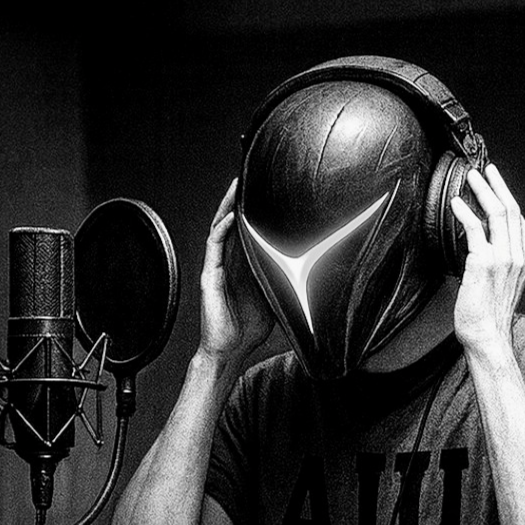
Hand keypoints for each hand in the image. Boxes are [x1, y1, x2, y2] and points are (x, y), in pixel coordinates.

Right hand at [198, 178, 273, 363]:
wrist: (231, 350)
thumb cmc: (250, 328)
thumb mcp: (276, 298)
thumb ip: (285, 280)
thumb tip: (315, 269)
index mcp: (245, 264)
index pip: (251, 229)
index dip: (258, 210)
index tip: (271, 189)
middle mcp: (230, 260)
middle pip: (234, 221)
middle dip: (241, 198)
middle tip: (252, 174)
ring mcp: (218, 265)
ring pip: (221, 226)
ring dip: (229, 205)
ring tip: (238, 184)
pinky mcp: (210, 274)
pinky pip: (214, 245)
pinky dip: (223, 228)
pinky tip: (233, 215)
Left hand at [450, 163, 524, 358]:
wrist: (487, 339)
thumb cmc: (486, 321)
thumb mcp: (495, 291)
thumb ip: (491, 271)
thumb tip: (474, 257)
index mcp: (521, 264)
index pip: (518, 223)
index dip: (507, 200)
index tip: (497, 185)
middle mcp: (516, 258)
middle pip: (511, 210)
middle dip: (497, 185)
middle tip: (484, 169)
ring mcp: (503, 259)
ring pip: (497, 213)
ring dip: (482, 190)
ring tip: (470, 177)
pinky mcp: (485, 263)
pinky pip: (475, 229)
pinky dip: (465, 212)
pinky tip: (455, 203)